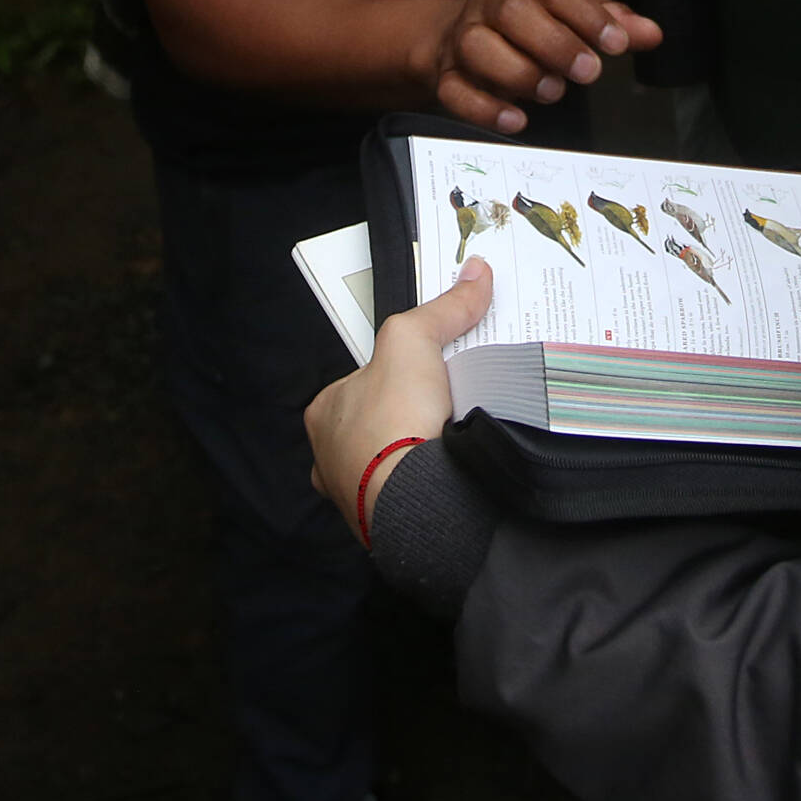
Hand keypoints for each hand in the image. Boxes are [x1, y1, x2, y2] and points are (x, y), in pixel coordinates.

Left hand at [307, 256, 493, 540]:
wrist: (414, 498)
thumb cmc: (393, 419)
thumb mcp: (414, 340)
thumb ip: (443, 309)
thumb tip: (476, 273)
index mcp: (324, 414)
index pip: (359, 385)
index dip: (393, 377)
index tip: (424, 378)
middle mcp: (331, 458)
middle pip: (374, 427)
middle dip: (405, 420)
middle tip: (443, 409)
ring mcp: (356, 496)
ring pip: (389, 468)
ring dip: (415, 458)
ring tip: (453, 442)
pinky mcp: (386, 526)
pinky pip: (409, 500)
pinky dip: (428, 490)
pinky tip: (451, 478)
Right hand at [418, 0, 660, 133]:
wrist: (459, 35)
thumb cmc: (530, 23)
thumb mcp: (573, 12)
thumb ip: (612, 22)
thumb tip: (652, 33)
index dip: (586, 15)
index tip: (616, 44)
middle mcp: (489, 4)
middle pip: (513, 13)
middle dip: (553, 43)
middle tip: (587, 71)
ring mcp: (463, 39)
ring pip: (478, 47)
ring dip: (519, 72)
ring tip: (552, 91)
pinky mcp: (447, 76)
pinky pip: (455, 91)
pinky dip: (485, 108)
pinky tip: (516, 120)